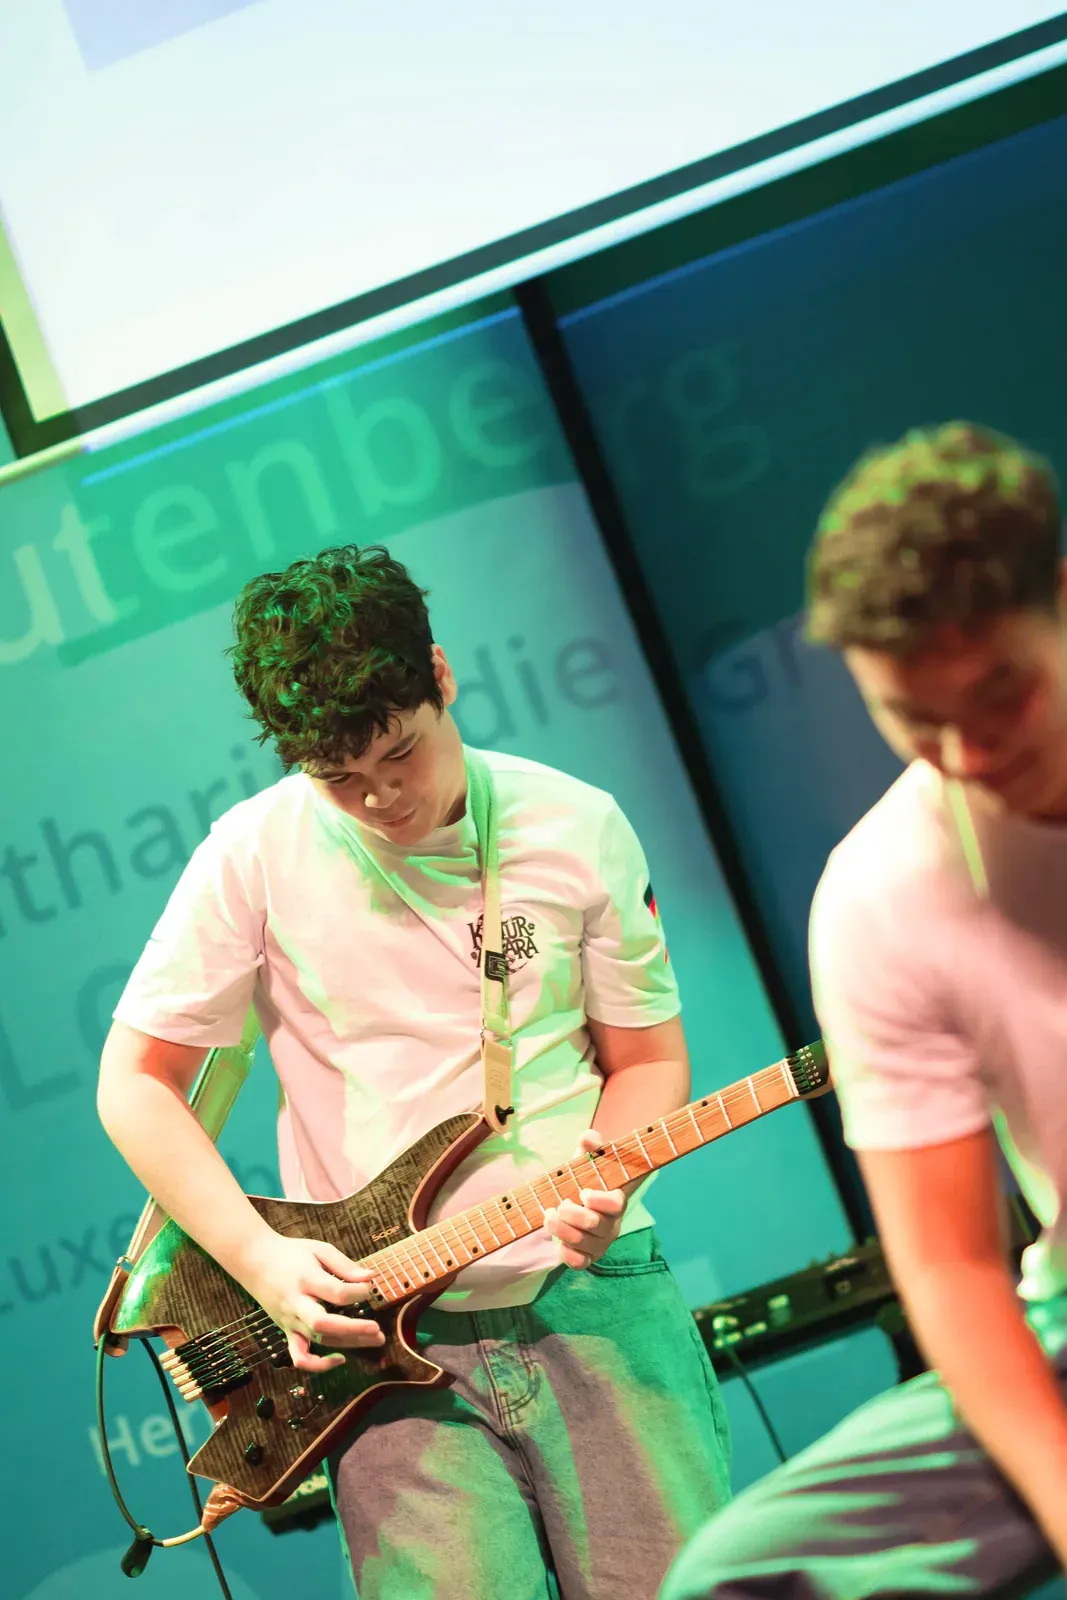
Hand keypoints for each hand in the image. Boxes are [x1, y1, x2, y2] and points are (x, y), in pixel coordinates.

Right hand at [237, 1231, 384, 1372]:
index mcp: (306, 1279)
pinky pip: (299, 1356)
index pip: (336, 1292)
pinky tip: (340, 1358)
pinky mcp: (287, 1332)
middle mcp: (296, 1304)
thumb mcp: (319, 1249)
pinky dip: (318, 1365)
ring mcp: (290, 1321)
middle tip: (377, 1329)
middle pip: (323, 1325)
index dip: (358, 1293)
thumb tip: (370, 1278)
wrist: (254, 1261)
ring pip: (318, 1341)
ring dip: (348, 1344)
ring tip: (375, 1340)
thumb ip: (344, 1264)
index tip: (369, 1287)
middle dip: (353, 1330)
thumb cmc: (291, 1253)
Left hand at [543, 1128, 625, 1269]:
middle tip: (561, 1204)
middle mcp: (612, 1225)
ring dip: (562, 1230)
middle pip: (596, 1225)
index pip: (617, 1204)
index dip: (599, 1200)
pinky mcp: (588, 1258)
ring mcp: (600, 1244)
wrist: (576, 1203)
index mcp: (615, 1200)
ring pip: (584, 1244)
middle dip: (572, 1213)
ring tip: (550, 1216)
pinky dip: (565, 1253)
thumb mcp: (585, 1161)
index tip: (583, 1191)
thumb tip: (588, 1138)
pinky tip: (556, 1241)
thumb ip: (590, 1147)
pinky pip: (579, 1263)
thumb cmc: (584, 1181)